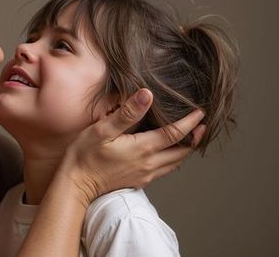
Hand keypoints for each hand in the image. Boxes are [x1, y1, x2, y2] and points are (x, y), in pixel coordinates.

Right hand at [61, 88, 205, 205]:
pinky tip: (168, 152)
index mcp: (143, 149)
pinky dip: (173, 159)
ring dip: (185, 150)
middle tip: (202, 124)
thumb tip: (147, 95)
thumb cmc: (85, 155)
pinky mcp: (138, 181)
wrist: (76, 184)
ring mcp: (145, 174)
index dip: (190, 122)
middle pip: (181, 151)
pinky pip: (164, 170)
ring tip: (190, 137)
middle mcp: (149, 164)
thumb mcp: (103, 129)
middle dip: (194, 138)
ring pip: (175, 163)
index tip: (200, 112)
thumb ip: (127, 113)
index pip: (175, 134)